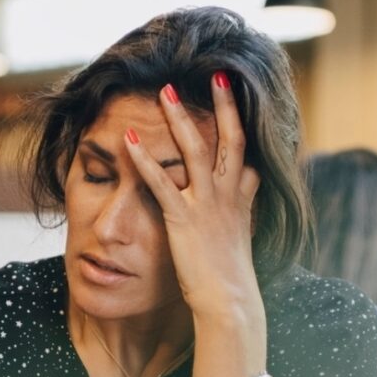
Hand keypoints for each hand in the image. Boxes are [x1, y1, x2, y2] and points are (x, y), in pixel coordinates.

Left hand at [123, 73, 262, 322]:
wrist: (231, 302)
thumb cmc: (231, 277)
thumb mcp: (240, 237)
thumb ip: (239, 212)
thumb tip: (244, 197)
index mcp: (242, 199)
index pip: (247, 153)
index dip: (244, 122)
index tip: (237, 95)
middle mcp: (229, 196)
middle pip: (231, 139)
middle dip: (224, 105)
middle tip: (217, 74)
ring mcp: (208, 205)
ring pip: (197, 150)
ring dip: (180, 118)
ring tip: (165, 90)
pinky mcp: (184, 219)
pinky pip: (161, 183)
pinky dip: (144, 159)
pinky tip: (129, 139)